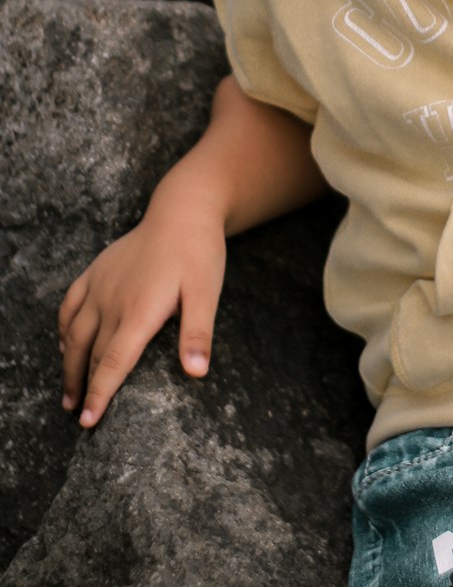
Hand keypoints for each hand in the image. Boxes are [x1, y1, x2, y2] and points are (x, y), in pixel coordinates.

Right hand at [58, 201, 226, 427]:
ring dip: (69, 365)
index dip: (100, 394)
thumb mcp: (207, 292)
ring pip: (75, 333)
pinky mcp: (96, 270)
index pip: (113, 363)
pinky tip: (66, 344)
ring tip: (68, 394)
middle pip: (92, 353)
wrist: (183, 210)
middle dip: (83, 388)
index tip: (88, 422)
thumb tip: (196, 373)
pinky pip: (70, 304)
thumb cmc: (198, 253)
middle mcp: (112, 300)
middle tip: (78, 417)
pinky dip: (64, 328)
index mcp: (139, 311)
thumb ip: (198, 333)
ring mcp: (100, 284)